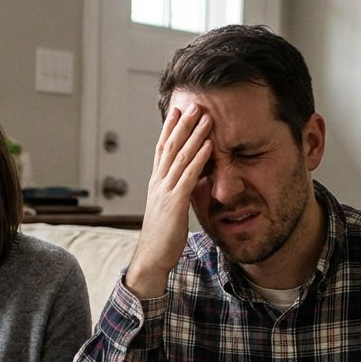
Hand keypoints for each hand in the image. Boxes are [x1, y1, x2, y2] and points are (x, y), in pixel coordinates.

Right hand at [125, 106, 212, 297]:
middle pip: (169, 146)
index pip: (161, 149)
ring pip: (179, 156)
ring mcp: (165, 191)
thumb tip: (187, 181)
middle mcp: (158, 182)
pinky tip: (209, 146)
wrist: (151, 259)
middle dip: (182, 123)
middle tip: (194, 103)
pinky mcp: (174, 204)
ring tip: (206, 116)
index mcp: (156, 183)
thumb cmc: (162, 237)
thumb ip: (176, 192)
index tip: (177, 110)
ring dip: (193, 134)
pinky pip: (188, 176)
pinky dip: (199, 159)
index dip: (169, 128)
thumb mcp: (169, 209)